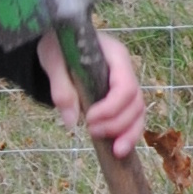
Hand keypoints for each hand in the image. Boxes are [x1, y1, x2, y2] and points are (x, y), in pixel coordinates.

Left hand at [38, 28, 144, 158]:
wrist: (59, 42)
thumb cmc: (59, 47)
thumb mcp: (54, 61)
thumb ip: (62, 88)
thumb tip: (71, 121)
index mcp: (115, 55)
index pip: (125, 85)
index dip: (111, 107)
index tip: (89, 118)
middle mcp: (126, 71)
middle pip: (135, 102)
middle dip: (117, 122)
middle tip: (91, 131)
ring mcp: (126, 85)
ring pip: (138, 113)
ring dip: (128, 133)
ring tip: (114, 150)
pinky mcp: (121, 99)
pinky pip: (132, 118)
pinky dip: (128, 135)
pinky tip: (118, 150)